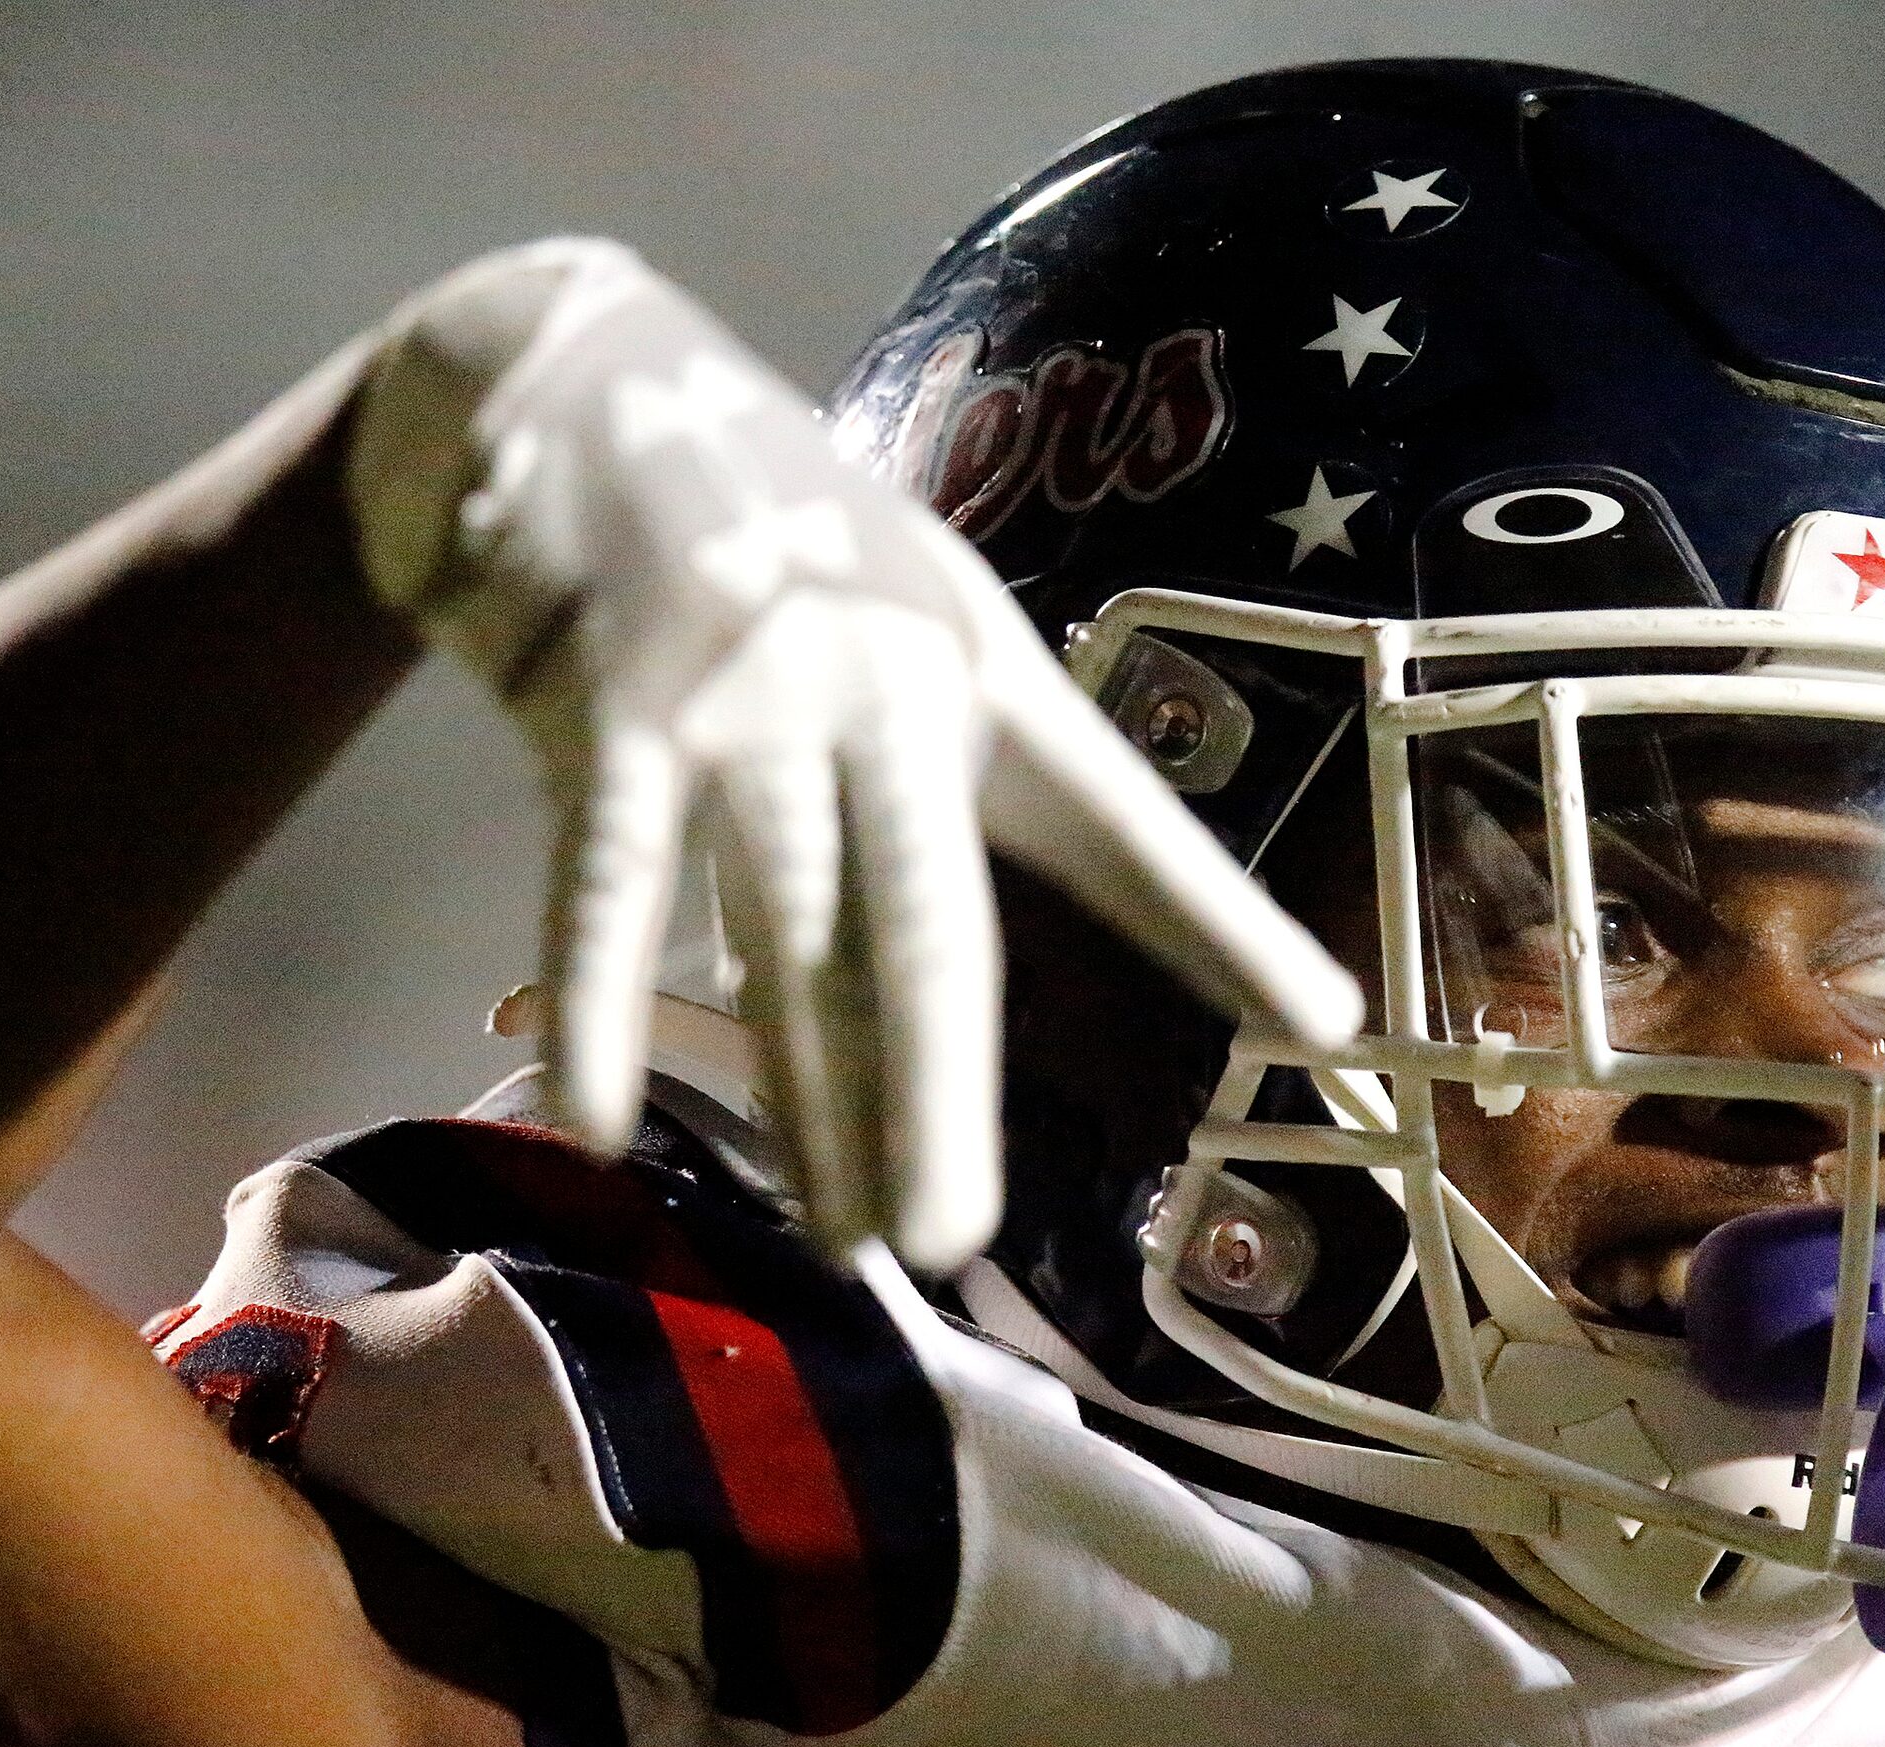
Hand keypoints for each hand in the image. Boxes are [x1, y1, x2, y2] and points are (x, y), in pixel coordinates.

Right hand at [345, 239, 1360, 1270]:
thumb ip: (918, 767)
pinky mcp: (613, 690)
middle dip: (943, 1088)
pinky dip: (599, 994)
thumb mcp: (877, 612)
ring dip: (807, 1094)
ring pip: (789, 925)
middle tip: (957, 1234)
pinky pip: (605, 872)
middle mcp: (888, 677)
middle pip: (932, 916)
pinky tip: (601, 1118)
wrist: (563, 367)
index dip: (1212, 922)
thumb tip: (904, 981)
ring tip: (838, 1241)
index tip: (1322, 1022)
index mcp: (979, 664)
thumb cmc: (752, 529)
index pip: (1113, 817)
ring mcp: (753, 684)